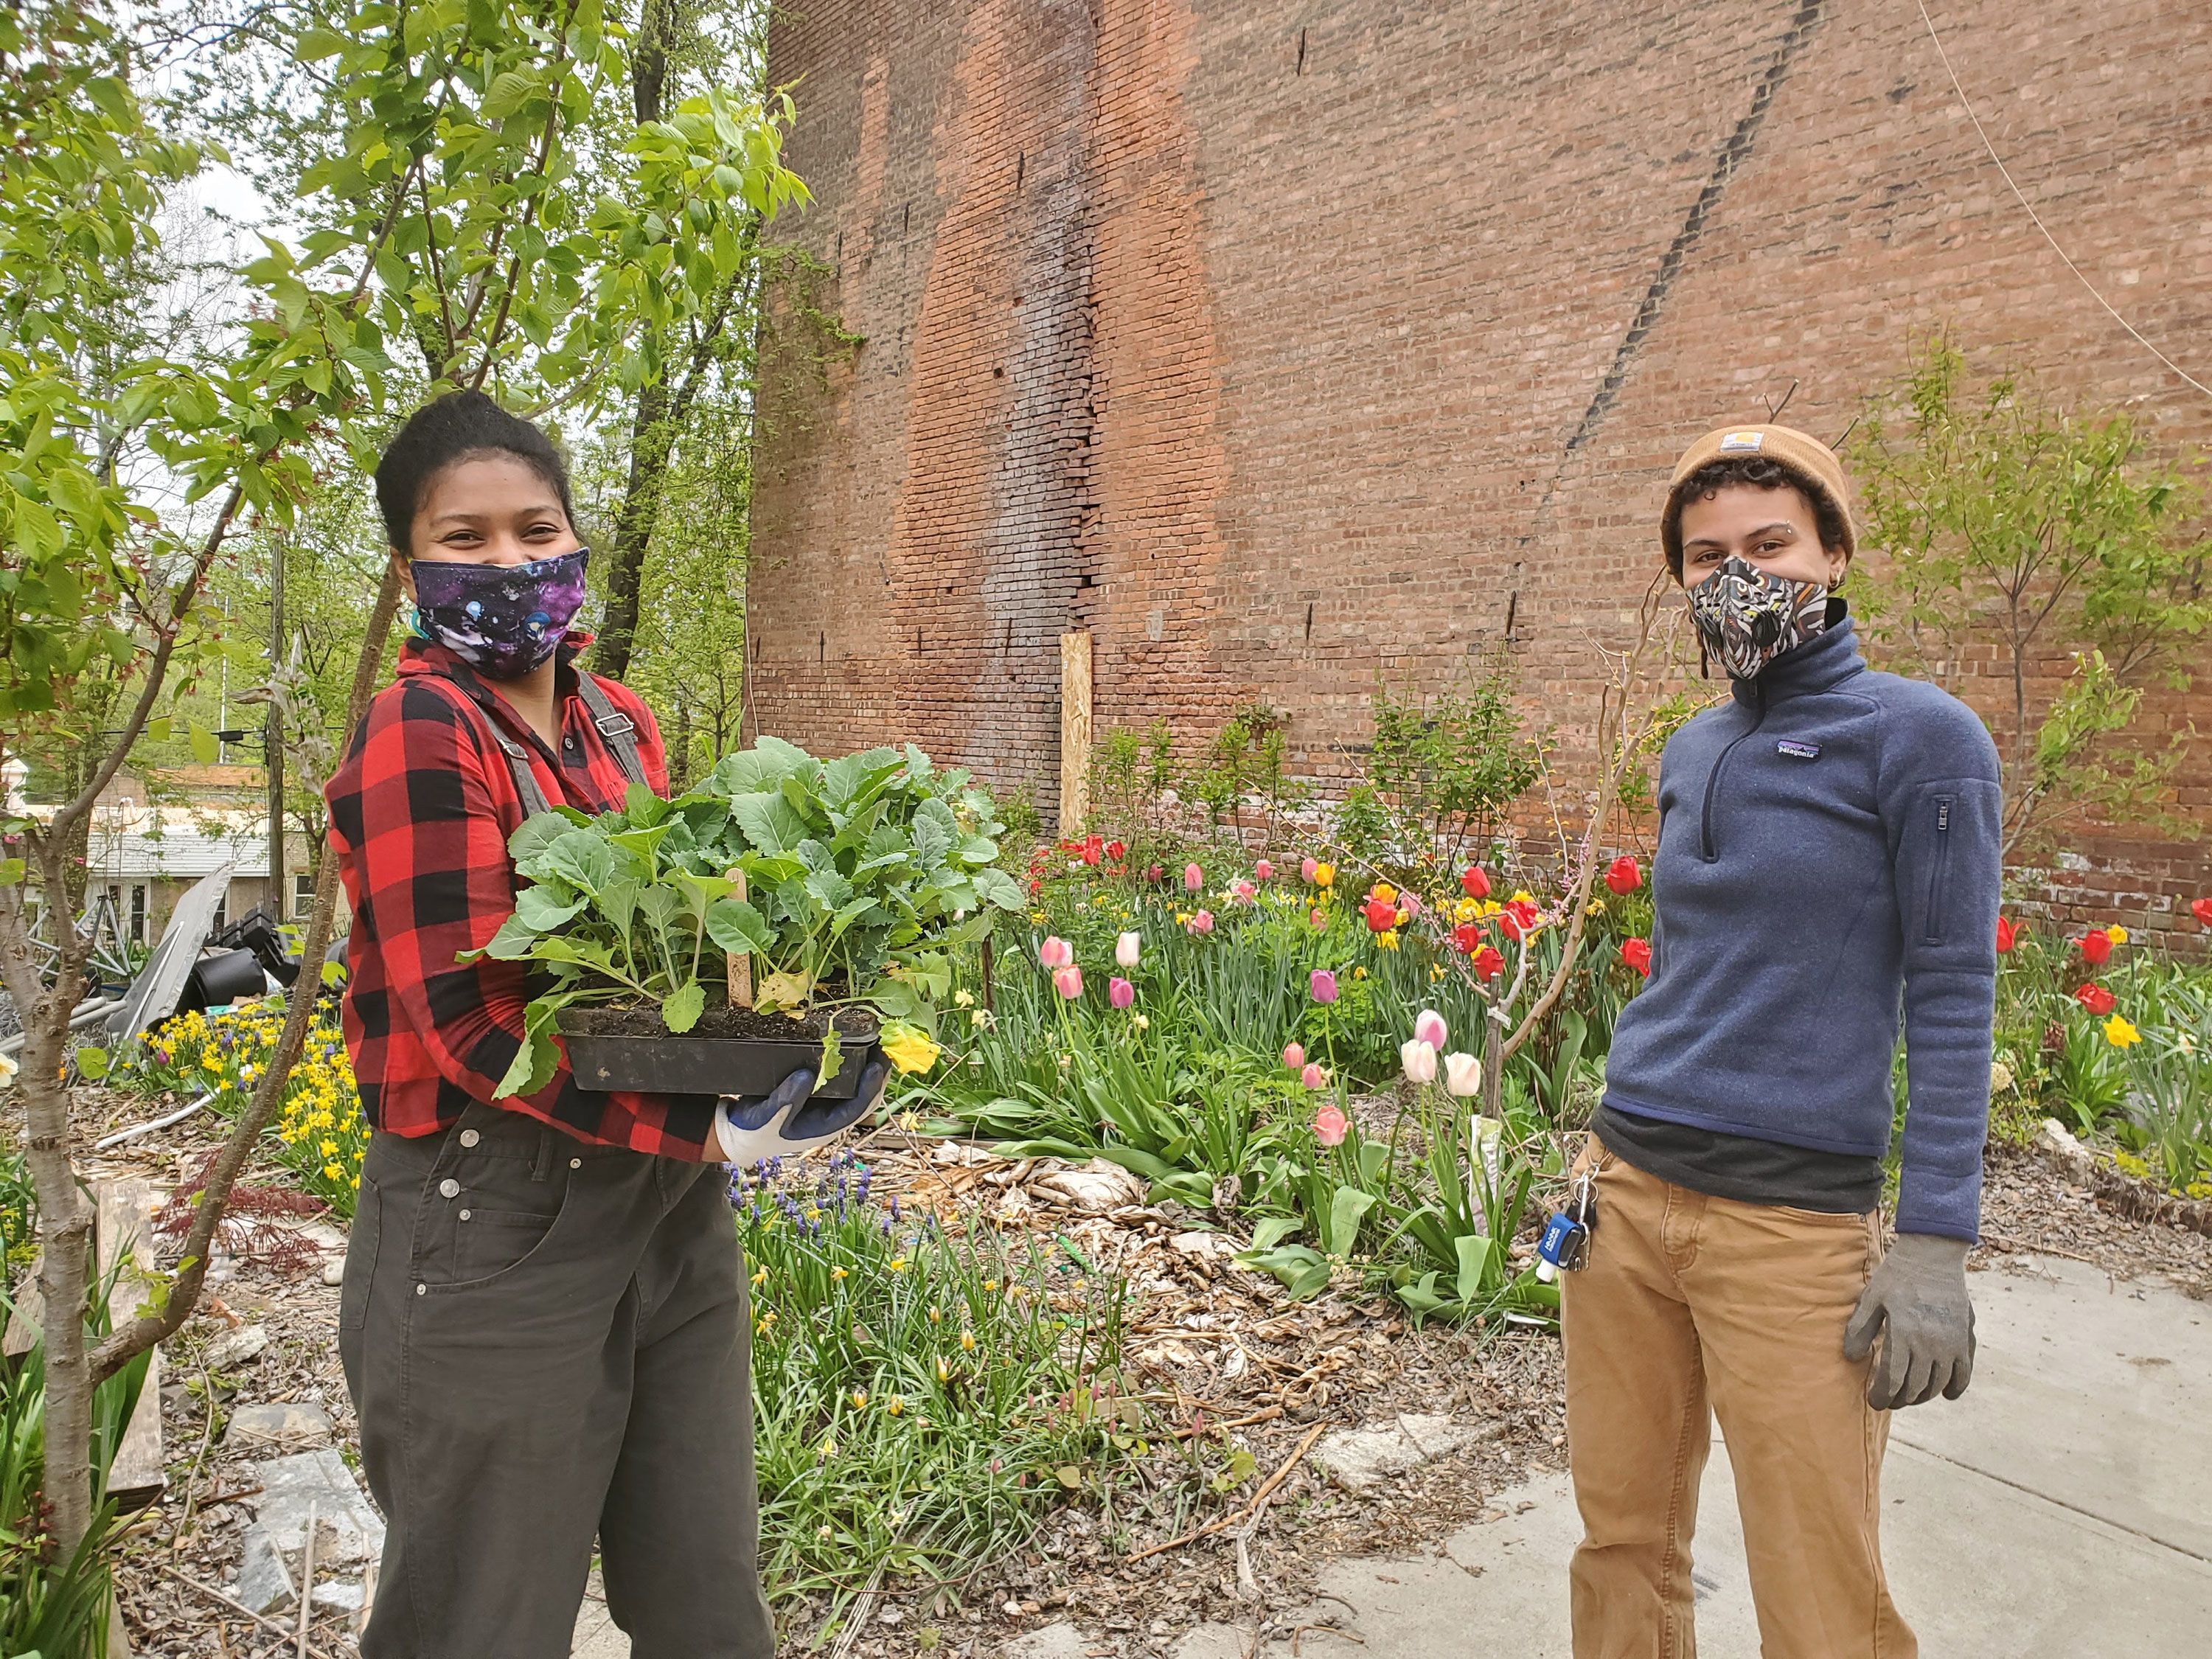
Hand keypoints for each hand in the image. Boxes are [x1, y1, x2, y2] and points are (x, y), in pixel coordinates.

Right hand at [712, 1047, 890, 1163]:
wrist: (740, 1133)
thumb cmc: (754, 1130)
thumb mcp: (766, 1118)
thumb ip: (785, 1101)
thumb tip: (807, 1076)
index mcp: (824, 1128)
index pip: (856, 1109)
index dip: (869, 1088)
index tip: (876, 1066)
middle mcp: (831, 1116)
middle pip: (865, 1096)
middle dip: (877, 1074)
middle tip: (886, 1046)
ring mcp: (825, 1104)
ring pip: (857, 1085)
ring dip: (868, 1065)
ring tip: (877, 1040)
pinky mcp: (817, 1091)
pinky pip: (840, 1077)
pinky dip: (849, 1061)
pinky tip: (853, 1042)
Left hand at [1842, 1232, 1974, 1408]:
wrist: (1932, 1255)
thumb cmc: (1896, 1276)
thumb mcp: (1871, 1298)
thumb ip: (1859, 1329)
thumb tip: (1851, 1358)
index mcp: (1904, 1333)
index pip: (1893, 1379)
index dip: (1882, 1395)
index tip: (1874, 1401)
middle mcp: (1930, 1343)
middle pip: (1915, 1387)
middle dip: (1900, 1400)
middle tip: (1889, 1401)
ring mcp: (1951, 1343)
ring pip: (1938, 1384)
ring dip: (1923, 1396)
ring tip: (1909, 1396)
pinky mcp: (1965, 1338)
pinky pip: (1964, 1373)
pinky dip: (1955, 1387)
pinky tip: (1944, 1393)